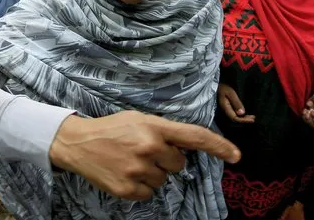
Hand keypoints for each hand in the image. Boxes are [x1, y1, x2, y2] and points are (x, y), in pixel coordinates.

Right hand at [50, 111, 240, 200]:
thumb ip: (164, 131)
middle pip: (179, 164)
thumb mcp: (140, 119)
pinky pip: (149, 193)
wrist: (77, 142)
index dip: (219, 146)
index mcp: (154, 127)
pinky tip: (125, 173)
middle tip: (145, 151)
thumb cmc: (113, 128)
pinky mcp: (127, 189)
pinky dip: (141, 186)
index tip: (236, 156)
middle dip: (167, 160)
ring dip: (152, 173)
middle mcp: (149, 147)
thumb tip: (186, 150)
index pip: (194, 136)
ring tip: (131, 161)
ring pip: (163, 180)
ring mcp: (138, 170)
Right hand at [218, 83, 254, 123]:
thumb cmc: (224, 88)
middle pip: (236, 119)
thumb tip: (242, 113)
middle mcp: (226, 111)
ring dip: (244, 119)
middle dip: (245, 120)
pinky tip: (246, 115)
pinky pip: (235, 115)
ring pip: (235, 118)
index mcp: (226, 108)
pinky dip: (241, 116)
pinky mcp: (228, 109)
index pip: (235, 118)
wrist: (217, 86)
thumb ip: (236, 103)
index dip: (243, 120)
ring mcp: (227, 111)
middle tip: (253, 119)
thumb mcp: (231, 93)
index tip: (252, 120)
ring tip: (252, 117)